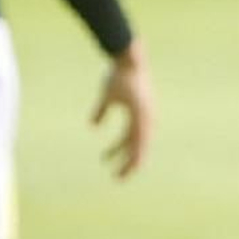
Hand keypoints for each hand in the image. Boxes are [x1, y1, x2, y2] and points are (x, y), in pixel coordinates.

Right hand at [91, 38, 152, 177]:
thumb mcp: (107, 96)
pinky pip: (139, 134)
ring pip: (140, 145)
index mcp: (139, 115)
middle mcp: (146, 117)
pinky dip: (133, 147)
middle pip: (138, 147)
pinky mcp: (143, 111)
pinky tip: (128, 157)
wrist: (127, 59)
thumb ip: (102, 111)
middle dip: (129, 164)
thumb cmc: (118, 75)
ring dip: (130, 161)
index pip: (132, 140)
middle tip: (118, 179)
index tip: (111, 164)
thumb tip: (92, 126)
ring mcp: (146, 115)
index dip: (122, 154)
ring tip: (120, 174)